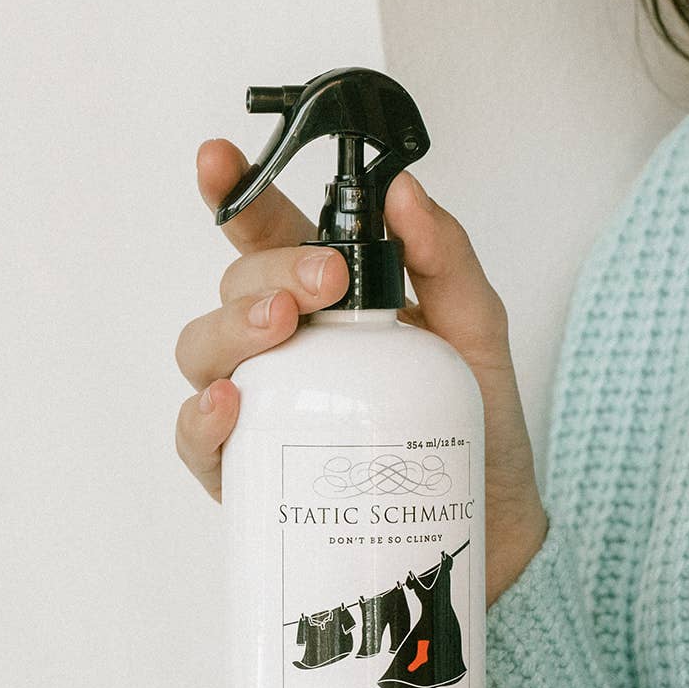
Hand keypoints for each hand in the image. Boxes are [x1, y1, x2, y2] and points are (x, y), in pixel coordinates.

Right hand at [174, 139, 548, 603]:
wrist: (488, 529)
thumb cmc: (476, 425)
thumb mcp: (477, 331)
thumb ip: (446, 258)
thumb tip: (406, 192)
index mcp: (328, 301)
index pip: (268, 235)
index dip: (236, 193)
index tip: (217, 158)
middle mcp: (283, 348)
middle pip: (236, 288)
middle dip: (269, 270)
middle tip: (322, 281)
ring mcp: (260, 409)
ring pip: (204, 352)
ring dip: (231, 329)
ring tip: (279, 326)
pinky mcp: (250, 474)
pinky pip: (200, 441)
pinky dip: (203, 418)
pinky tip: (231, 403)